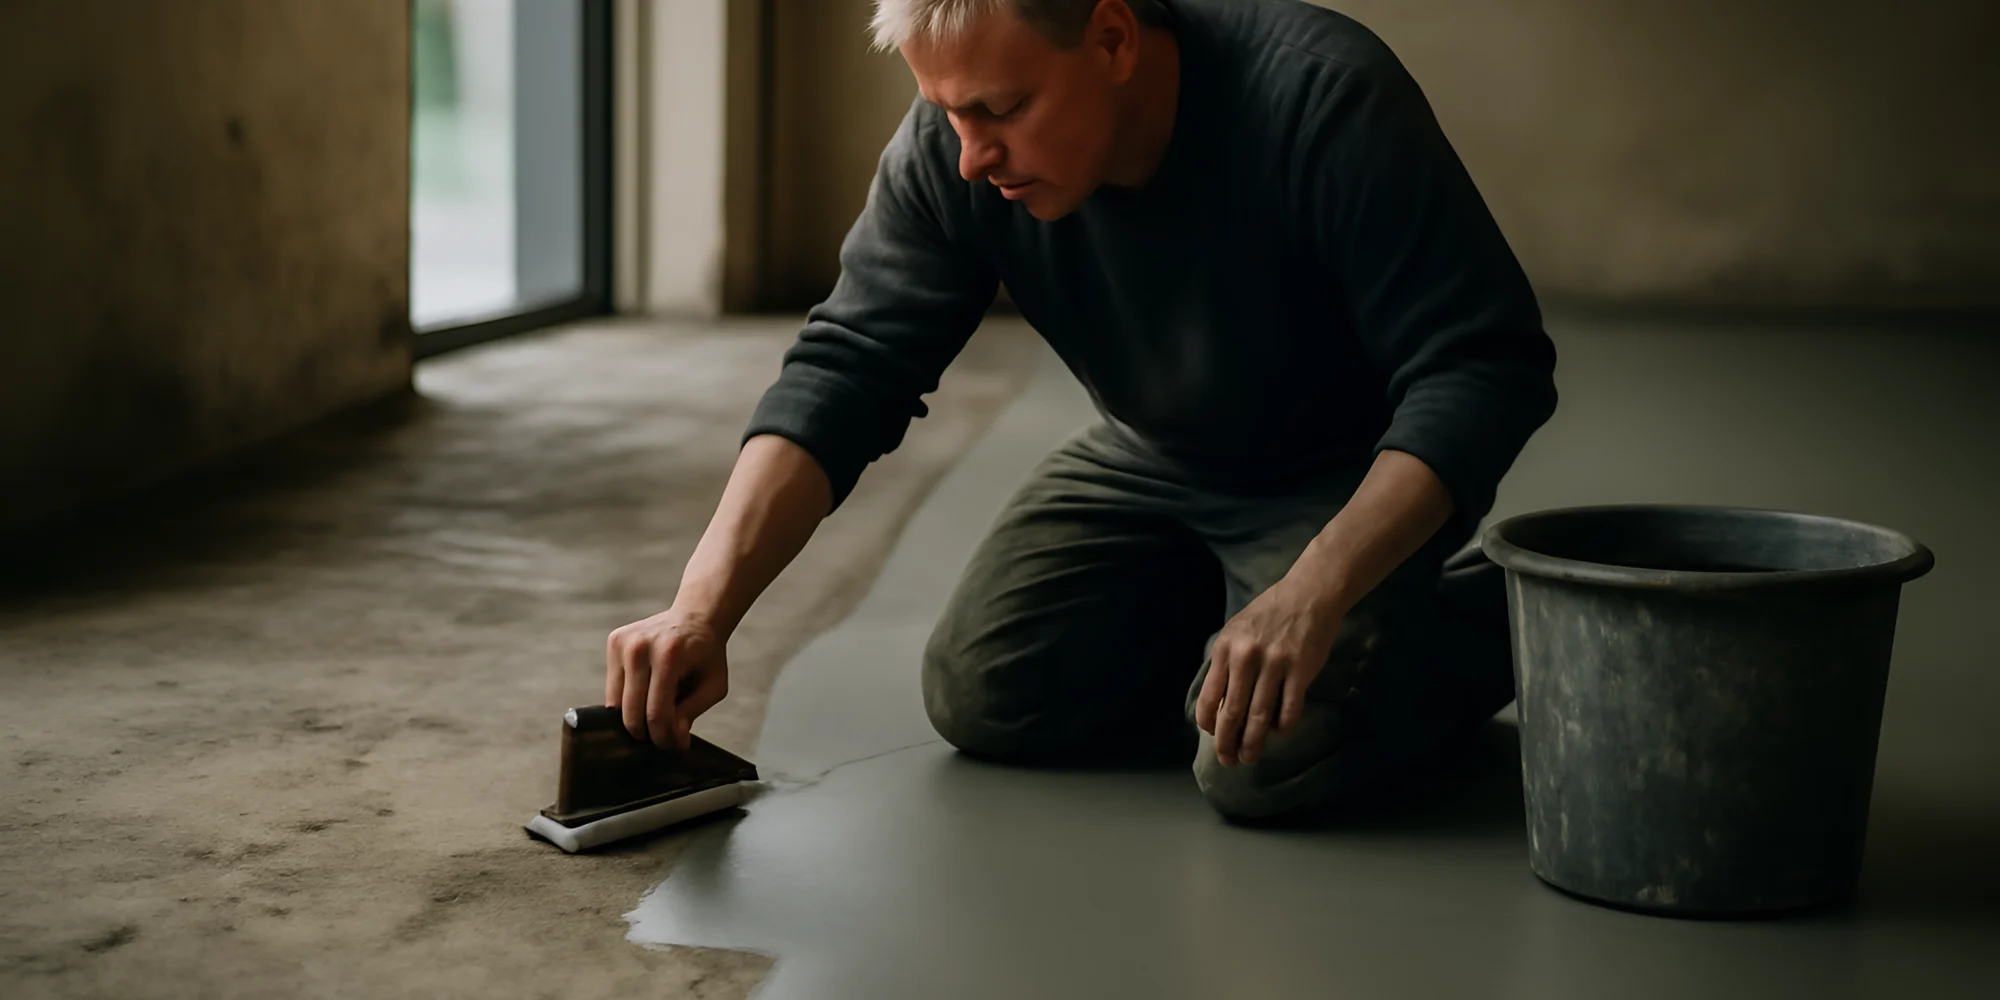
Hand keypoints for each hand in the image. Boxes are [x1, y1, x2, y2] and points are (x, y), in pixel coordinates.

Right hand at [605, 608, 729, 749]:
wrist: (695, 617)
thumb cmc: (706, 655)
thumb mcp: (713, 686)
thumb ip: (693, 712)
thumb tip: (676, 740)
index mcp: (669, 655)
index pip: (656, 711)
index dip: (662, 737)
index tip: (671, 745)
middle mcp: (640, 646)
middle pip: (631, 711)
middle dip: (646, 734)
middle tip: (661, 739)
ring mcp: (623, 642)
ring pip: (616, 704)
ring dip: (634, 719)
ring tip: (655, 717)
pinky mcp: (614, 641)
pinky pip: (612, 688)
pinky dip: (627, 701)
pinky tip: (646, 695)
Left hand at [1194, 577, 1344, 766]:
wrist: (1308, 594)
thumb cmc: (1269, 614)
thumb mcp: (1236, 632)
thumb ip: (1226, 664)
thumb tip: (1218, 704)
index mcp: (1225, 649)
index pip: (1208, 698)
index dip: (1209, 724)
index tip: (1213, 736)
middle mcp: (1246, 658)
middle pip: (1231, 713)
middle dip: (1227, 743)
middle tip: (1229, 761)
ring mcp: (1274, 664)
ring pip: (1259, 717)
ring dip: (1253, 743)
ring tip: (1250, 757)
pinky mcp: (1301, 671)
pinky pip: (1289, 710)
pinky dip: (1282, 726)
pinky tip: (1279, 731)